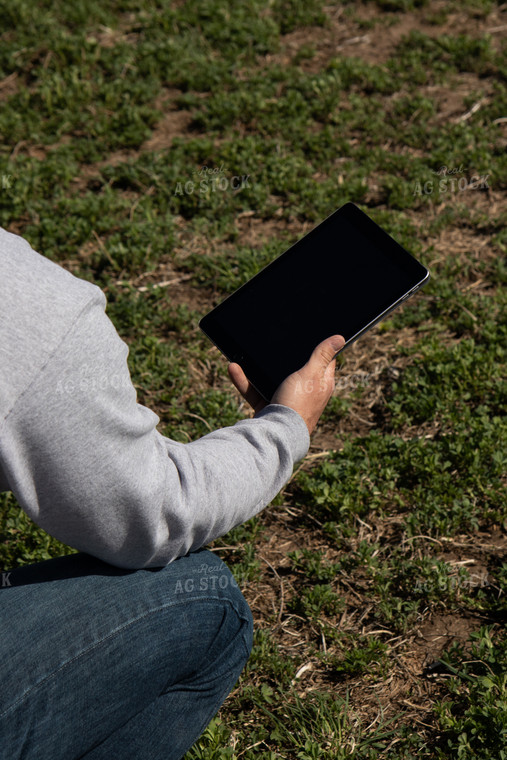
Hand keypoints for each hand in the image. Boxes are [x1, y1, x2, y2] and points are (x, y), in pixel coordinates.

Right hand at [228, 334, 344, 434]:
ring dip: (258, 369)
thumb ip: (322, 355)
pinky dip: (245, 381)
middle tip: (275, 343)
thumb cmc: (297, 404)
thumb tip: (340, 338)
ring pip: (271, 379)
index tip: (308, 335)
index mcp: (321, 383)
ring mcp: (287, 400)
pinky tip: (234, 369)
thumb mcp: (310, 373)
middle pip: (296, 369)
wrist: (275, 435)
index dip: (320, 347)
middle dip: (283, 358)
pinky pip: (255, 391)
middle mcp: (306, 392)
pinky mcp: (270, 408)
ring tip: (247, 355)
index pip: (325, 360)